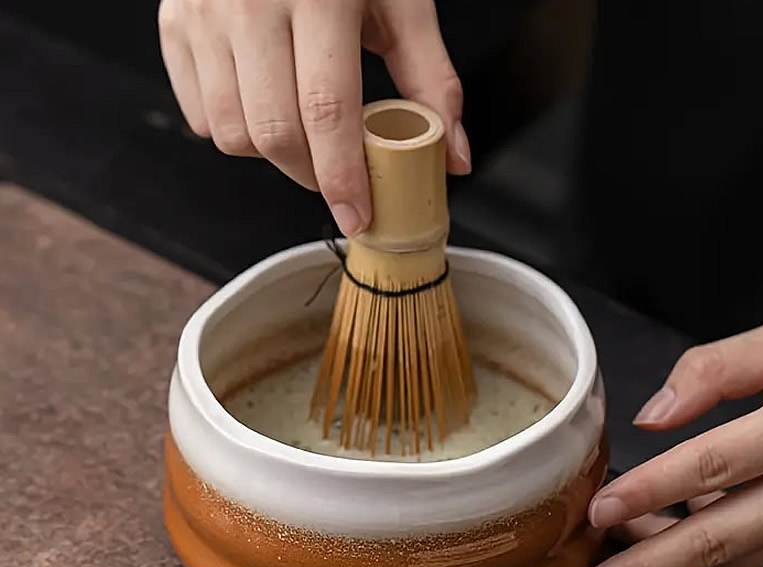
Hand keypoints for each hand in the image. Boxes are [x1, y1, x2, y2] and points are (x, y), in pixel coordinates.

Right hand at [157, 0, 470, 234]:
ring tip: (302, 135)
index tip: (357, 216)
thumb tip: (455, 159)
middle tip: (336, 175)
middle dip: (311, 176)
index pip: (326, 111)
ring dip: (273, 157)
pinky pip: (201, 116)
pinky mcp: (174, 26)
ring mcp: (202, 14)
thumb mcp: (400, 0)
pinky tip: (262, 106)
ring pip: (232, 134)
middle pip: (275, 134)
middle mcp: (249, 1)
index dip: (342, 177)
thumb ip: (431, 80)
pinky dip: (235, 130)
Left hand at [571, 319, 762, 566]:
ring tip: (609, 562)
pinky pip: (753, 557)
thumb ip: (715, 370)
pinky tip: (660, 539)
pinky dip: (702, 555)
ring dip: (667, 562)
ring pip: (733, 555)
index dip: (651, 490)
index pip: (714, 464)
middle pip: (721, 536)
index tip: (598, 511)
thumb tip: (650, 418)